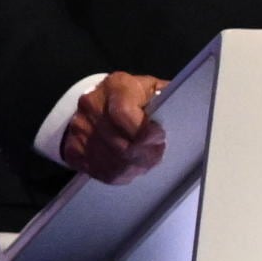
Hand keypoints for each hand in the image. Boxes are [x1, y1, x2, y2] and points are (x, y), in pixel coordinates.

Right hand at [60, 70, 172, 184]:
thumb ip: (166, 98)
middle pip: (122, 145)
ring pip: (115, 162)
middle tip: (157, 151)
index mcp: (115, 87)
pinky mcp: (75, 150)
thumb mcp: (149, 88)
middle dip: (146, 153)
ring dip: (136, 166)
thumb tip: (186, 109)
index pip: (125, 114)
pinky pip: (102, 172)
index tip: (160, 136)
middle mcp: (92, 107)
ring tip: (146, 159)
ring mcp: (80, 130)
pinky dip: (121, 173)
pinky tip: (130, 166)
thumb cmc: (129, 96)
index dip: (145, 131)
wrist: (94, 104)